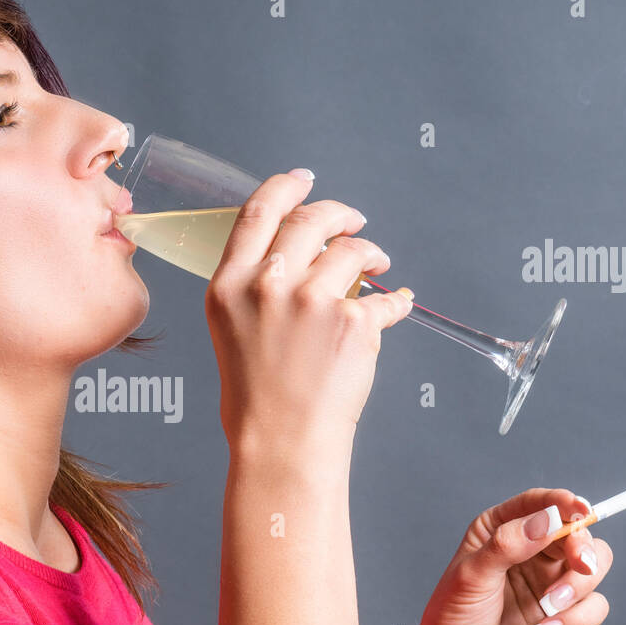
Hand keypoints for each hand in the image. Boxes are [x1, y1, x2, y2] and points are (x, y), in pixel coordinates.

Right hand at [204, 170, 413, 461]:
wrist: (281, 444)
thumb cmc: (254, 400)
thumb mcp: (230, 331)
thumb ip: (251, 289)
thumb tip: (289, 260)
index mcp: (228, 285)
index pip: (257, 212)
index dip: (285, 188)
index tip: (303, 179)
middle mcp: (267, 284)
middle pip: (310, 220)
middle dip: (338, 213)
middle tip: (353, 220)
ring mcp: (312, 301)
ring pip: (352, 251)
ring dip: (370, 252)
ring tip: (378, 262)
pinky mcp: (352, 322)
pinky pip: (383, 298)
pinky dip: (394, 300)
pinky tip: (396, 303)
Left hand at [410, 488, 612, 624]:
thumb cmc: (453, 620)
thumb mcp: (471, 576)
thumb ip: (508, 545)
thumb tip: (548, 520)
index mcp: (501, 530)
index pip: (539, 504)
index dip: (564, 502)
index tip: (580, 509)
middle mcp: (531, 552)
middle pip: (578, 531)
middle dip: (583, 546)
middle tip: (580, 564)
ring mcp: (552, 583)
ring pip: (595, 565)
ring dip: (578, 585)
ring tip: (547, 607)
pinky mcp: (568, 615)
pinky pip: (595, 606)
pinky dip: (575, 618)